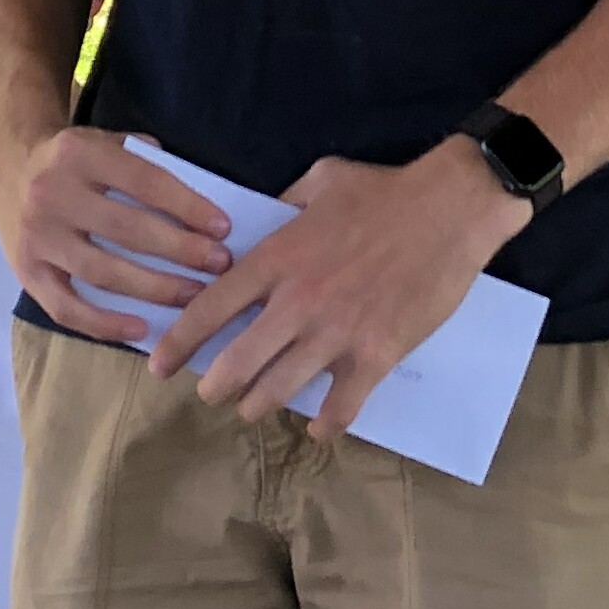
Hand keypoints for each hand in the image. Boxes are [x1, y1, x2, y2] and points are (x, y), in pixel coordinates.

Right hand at [0, 128, 231, 345]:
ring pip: (102, 272)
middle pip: (127, 230)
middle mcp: (52, 193)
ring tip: (192, 297)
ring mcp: (36, 235)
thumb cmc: (73, 160)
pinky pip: (66, 307)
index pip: (144, 181)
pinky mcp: (24, 270)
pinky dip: (103, 324)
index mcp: (79, 153)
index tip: (223, 228)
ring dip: (154, 289)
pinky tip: (140, 330)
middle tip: (219, 266)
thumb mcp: (103, 140)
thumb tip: (194, 203)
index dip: (188, 206)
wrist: (7, 168)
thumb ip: (144, 161)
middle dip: (181, 250)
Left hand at [152, 139, 520, 435]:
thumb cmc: (384, 190)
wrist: (450, 208)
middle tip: (210, 392)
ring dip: (258, 405)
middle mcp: (297, 303)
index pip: (209, 309)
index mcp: (276, 259)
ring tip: (253, 407)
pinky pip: (341, 408)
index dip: (176, 343)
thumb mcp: (319, 180)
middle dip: (213, 386)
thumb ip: (282, 205)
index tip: (157, 365)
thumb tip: (263, 219)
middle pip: (235, 363)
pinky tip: (319, 428)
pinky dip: (326, 425)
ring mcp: (336, 333)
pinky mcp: (376, 355)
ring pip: (278, 390)